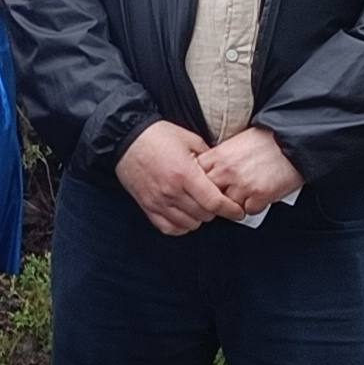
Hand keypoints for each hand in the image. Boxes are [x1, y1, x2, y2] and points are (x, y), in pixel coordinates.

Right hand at [115, 120, 220, 238]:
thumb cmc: (157, 136)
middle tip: (217, 202)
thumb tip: (222, 170)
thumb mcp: (189, 139)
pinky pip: (168, 228)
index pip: (214, 202)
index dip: (230, 210)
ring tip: (200, 207)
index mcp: (185, 174)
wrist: (125, 139)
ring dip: (199, 218)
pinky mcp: (147, 206)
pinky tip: (185, 216)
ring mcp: (158, 201)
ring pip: (189, 224)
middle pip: (204, 215)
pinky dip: (181, 226)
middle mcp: (172, 191)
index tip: (238, 212)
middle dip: (216, 211)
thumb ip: (208, 157)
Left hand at [205, 127, 302, 217]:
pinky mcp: (259, 195)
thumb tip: (208, 174)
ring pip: (228, 206)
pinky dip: (255, 205)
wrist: (293, 140)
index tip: (203, 188)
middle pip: (208, 195)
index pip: (195, 177)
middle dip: (215, 198)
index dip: (199, 185)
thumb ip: (219, 159)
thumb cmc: (268, 140)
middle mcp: (227, 171)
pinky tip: (261, 194)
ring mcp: (242, 184)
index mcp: (218, 156)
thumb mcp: (235, 143)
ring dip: (236, 203)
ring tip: (248, 192)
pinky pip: (249, 210)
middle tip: (224, 196)